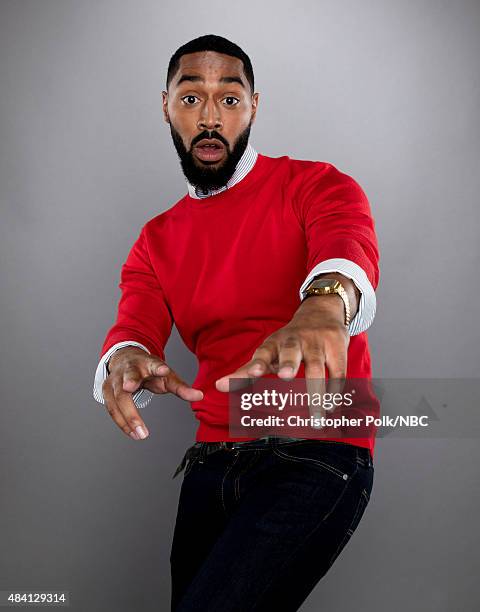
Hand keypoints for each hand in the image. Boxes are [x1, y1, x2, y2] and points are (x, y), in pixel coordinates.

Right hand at [102, 347, 202, 440]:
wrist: (126, 359)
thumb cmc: (148, 370)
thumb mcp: (166, 376)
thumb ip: (181, 387)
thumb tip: (199, 396)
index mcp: (146, 363)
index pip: (153, 364)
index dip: (158, 367)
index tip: (163, 370)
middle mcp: (128, 370)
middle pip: (127, 378)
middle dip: (129, 383)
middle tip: (130, 388)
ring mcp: (115, 380)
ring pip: (117, 398)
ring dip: (127, 417)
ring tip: (141, 434)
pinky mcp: (107, 391)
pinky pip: (112, 409)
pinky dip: (122, 423)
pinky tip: (133, 433)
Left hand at [215, 296, 348, 418]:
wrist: (321, 311)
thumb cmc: (289, 341)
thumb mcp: (268, 351)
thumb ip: (246, 371)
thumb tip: (218, 386)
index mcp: (274, 344)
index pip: (263, 352)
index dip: (258, 363)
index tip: (252, 374)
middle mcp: (294, 341)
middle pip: (291, 351)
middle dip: (288, 363)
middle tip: (286, 376)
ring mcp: (316, 343)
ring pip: (317, 367)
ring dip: (317, 391)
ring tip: (317, 415)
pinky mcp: (336, 346)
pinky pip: (337, 371)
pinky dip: (336, 390)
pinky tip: (333, 406)